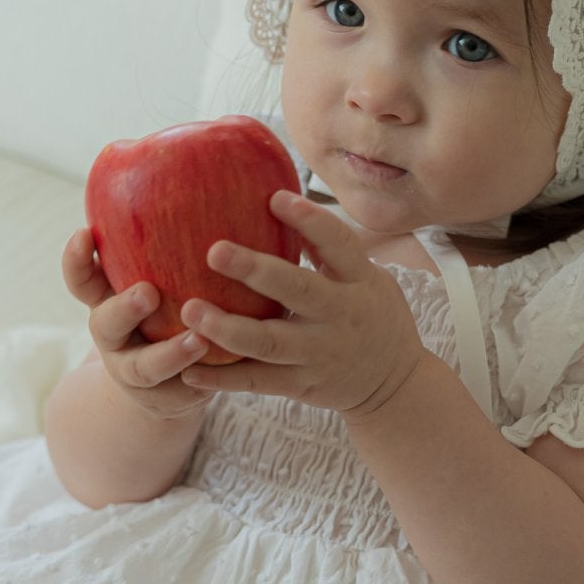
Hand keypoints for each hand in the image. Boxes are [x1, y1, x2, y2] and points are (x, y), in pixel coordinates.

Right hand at [61, 226, 218, 421]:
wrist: (175, 379)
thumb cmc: (174, 304)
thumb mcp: (166, 271)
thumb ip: (174, 236)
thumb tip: (218, 154)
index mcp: (110, 297)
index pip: (81, 276)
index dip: (78, 258)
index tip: (85, 233)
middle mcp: (116, 335)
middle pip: (104, 322)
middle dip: (122, 307)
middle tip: (147, 293)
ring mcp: (137, 371)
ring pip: (142, 367)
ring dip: (167, 354)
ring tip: (197, 341)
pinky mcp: (168, 398)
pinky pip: (181, 392)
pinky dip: (198, 382)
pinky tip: (221, 370)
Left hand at [177, 190, 425, 417]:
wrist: (393, 384)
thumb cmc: (371, 316)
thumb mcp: (369, 278)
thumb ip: (330, 251)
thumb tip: (279, 200)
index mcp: (359, 282)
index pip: (338, 244)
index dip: (310, 220)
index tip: (274, 198)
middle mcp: (340, 317)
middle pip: (298, 291)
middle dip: (255, 271)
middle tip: (214, 251)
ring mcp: (320, 355)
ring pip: (270, 343)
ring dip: (227, 328)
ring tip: (190, 310)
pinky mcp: (303, 385)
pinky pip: (259, 382)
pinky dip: (223, 378)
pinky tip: (190, 370)